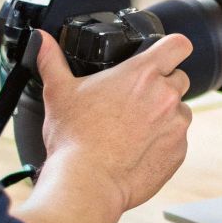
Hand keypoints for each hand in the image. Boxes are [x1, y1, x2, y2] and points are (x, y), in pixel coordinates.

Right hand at [33, 29, 192, 216]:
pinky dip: (163, 143)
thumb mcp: (59, 92)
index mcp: (142, 74)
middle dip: (162, 86)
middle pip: (179, 79)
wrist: (87, 182)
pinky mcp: (178, 152)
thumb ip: (52, 60)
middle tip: (135, 100)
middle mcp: (166, 96)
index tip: (164, 54)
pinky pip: (177, 140)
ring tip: (134, 129)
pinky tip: (137, 150)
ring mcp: (176, 125)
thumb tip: (41, 39)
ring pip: (180, 111)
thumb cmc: (74, 138)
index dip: (172, 47)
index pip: (178, 45)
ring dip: (164, 116)